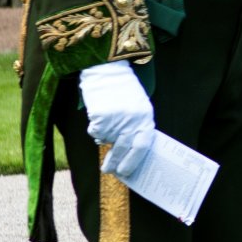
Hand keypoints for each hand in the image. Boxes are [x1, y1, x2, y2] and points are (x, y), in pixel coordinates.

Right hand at [79, 61, 154, 176]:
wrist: (107, 69)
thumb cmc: (123, 90)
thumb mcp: (138, 106)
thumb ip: (136, 127)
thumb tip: (128, 153)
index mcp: (146, 116)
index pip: (143, 145)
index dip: (135, 160)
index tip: (126, 172)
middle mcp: (133, 119)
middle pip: (124, 147)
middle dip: (116, 162)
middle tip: (109, 170)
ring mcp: (117, 118)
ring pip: (106, 139)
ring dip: (104, 139)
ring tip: (104, 126)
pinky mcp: (101, 116)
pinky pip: (95, 131)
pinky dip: (95, 128)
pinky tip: (99, 115)